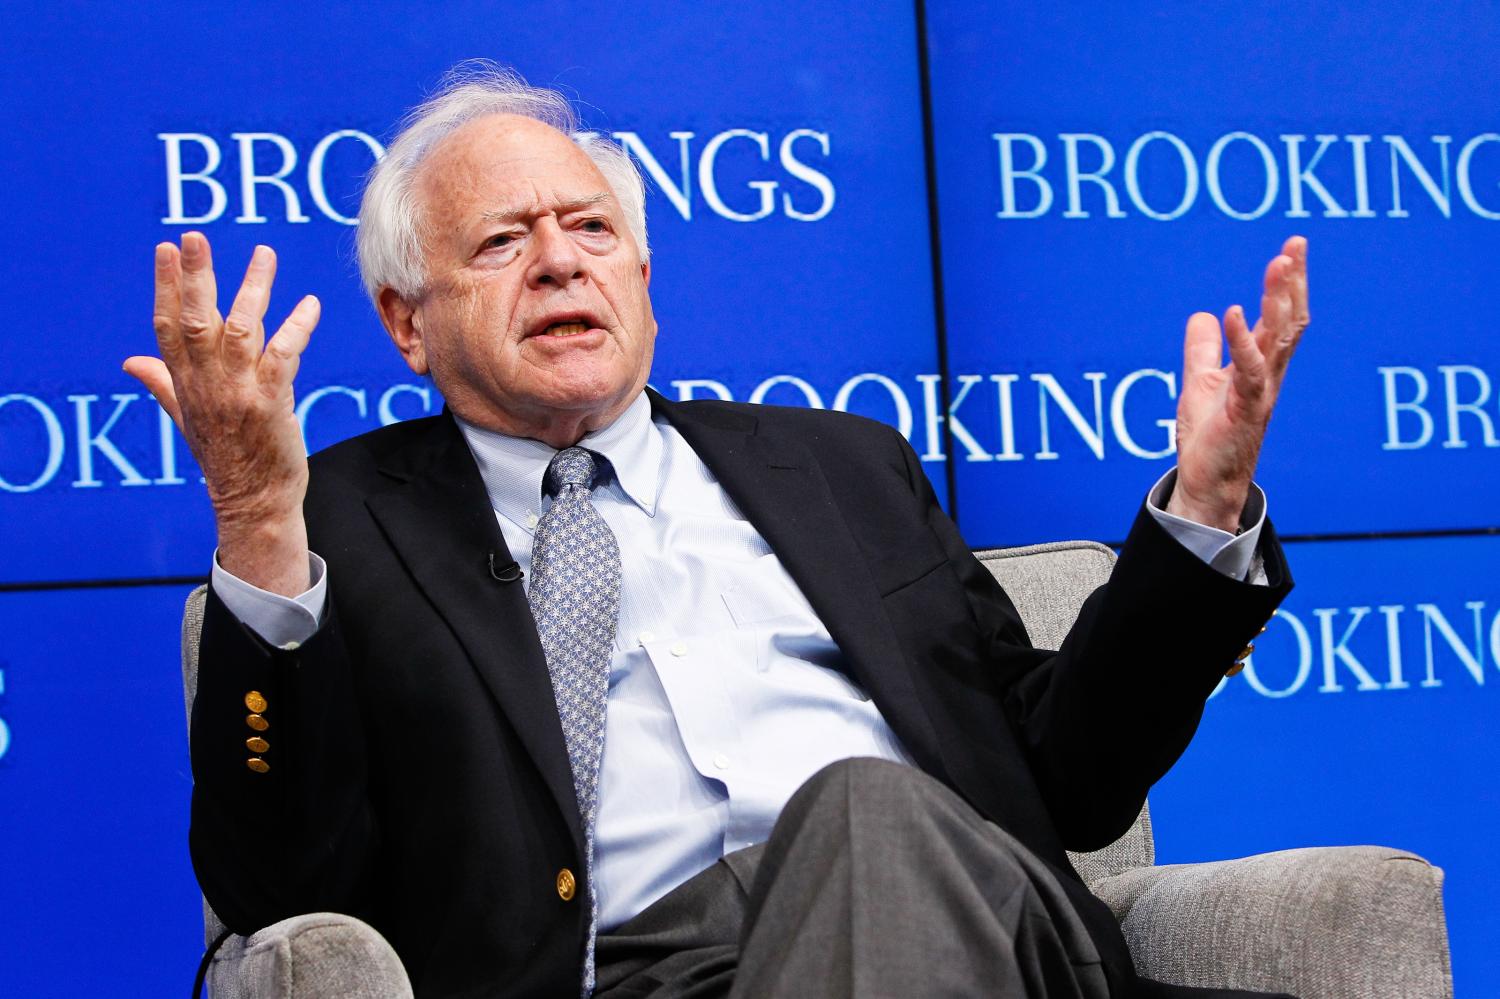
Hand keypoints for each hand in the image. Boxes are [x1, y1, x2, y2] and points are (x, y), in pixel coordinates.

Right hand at [124, 233, 319, 595]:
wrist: (254, 503)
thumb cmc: (226, 459)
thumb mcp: (186, 419)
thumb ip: (163, 383)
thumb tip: (131, 361)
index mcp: (184, 384)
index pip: (166, 326)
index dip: (165, 286)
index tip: (164, 249)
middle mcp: (207, 385)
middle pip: (195, 321)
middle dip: (195, 276)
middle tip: (194, 236)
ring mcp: (238, 392)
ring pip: (240, 329)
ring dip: (253, 289)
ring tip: (264, 254)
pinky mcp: (271, 403)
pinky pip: (283, 354)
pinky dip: (297, 326)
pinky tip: (309, 304)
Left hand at [1167, 236, 1308, 531]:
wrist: (1207, 482)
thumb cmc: (1210, 437)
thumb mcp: (1200, 383)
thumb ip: (1204, 350)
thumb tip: (1203, 314)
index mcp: (1261, 365)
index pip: (1280, 316)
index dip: (1287, 283)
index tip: (1291, 248)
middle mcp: (1269, 375)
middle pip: (1290, 319)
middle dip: (1293, 281)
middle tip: (1296, 244)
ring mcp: (1261, 391)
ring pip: (1280, 338)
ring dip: (1279, 300)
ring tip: (1279, 263)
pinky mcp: (1245, 409)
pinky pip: (1249, 370)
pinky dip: (1242, 340)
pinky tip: (1234, 312)